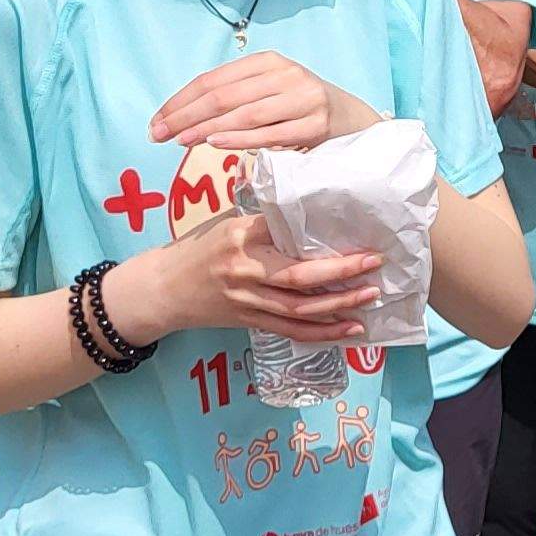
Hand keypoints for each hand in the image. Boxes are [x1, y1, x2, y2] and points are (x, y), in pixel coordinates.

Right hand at [116, 213, 385, 342]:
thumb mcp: (226, 223)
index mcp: (240, 237)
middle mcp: (244, 270)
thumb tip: (309, 203)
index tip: (353, 232)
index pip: (285, 233)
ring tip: (370, 298)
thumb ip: (264, 219)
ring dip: (339, 307)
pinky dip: (322, 333)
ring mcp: (246, 300)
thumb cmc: (198, 250)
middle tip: (373, 265)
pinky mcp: (248, 322)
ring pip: (299, 310)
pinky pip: (291, 331)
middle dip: (341, 273)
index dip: (319, 237)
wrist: (162, 290)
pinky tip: (349, 330)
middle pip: (299, 278)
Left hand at [150, 51, 366, 151]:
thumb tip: (182, 118)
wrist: (354, 120)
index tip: (156, 121)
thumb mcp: (269, 92)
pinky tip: (215, 143)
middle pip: (223, 95)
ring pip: (244, 113)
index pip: (212, 80)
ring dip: (206, 128)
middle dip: (184, 116)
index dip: (180, 101)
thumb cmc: (300, 109)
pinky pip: (269, 133)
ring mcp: (302, 99)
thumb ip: (234, 99)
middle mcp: (284, 74)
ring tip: (179, 141)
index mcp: (267, 62)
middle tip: (157, 135)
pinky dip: (239, 138)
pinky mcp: (314, 125)